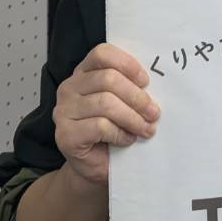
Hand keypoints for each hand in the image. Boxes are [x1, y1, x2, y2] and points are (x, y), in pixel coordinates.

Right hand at [54, 42, 160, 187]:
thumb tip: (158, 82)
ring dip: (133, 117)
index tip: (146, 81)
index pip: (102, 53)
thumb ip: (130, 87)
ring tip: (146, 128)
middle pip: (108, 79)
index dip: (127, 64)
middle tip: (154, 112)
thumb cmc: (112, 130)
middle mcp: (69, 88)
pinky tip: (127, 139)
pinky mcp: (65, 135)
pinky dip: (120, 133)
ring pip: (106, 103)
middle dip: (137, 97)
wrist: (96, 166)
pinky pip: (100, 126)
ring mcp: (64, 112)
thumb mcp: (122, 102)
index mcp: (83, 73)